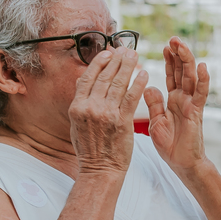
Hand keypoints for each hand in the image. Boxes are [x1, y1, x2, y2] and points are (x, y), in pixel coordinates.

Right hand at [69, 47, 146, 177]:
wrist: (100, 169)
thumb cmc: (90, 147)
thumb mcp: (76, 123)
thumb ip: (80, 101)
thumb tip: (80, 80)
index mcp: (77, 107)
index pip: (88, 77)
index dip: (99, 62)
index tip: (108, 53)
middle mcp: (89, 108)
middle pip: (105, 77)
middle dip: (116, 60)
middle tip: (126, 49)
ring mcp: (106, 114)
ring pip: (118, 83)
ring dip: (128, 66)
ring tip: (135, 56)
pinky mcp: (122, 121)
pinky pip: (132, 97)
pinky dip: (138, 83)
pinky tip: (144, 74)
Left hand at [147, 37, 210, 175]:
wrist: (181, 164)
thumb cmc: (170, 145)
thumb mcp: (156, 122)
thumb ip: (154, 104)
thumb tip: (148, 86)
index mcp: (173, 100)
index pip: (172, 75)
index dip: (170, 61)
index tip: (165, 46)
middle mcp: (184, 99)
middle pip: (182, 72)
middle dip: (178, 55)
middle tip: (173, 39)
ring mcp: (192, 104)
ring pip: (191, 78)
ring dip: (187, 61)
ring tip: (182, 46)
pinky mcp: (197, 112)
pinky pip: (201, 94)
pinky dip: (203, 80)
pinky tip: (202, 66)